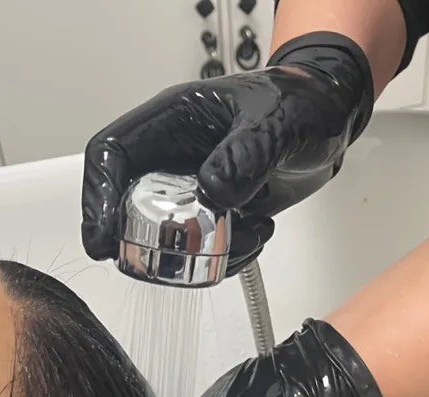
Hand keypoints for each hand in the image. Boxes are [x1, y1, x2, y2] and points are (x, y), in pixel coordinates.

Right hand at [81, 33, 373, 261]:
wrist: (329, 123)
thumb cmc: (299, 104)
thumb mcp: (275, 121)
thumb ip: (247, 153)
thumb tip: (212, 191)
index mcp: (173, 121)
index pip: (114, 155)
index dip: (99, 197)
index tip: (103, 240)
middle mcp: (176, 157)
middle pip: (134, 207)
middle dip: (154, 242)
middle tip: (182, 260)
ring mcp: (197, 189)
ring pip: (172, 238)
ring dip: (204, 254)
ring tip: (248, 235)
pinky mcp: (220, 214)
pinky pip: (207, 249)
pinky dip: (230, 256)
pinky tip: (259, 233)